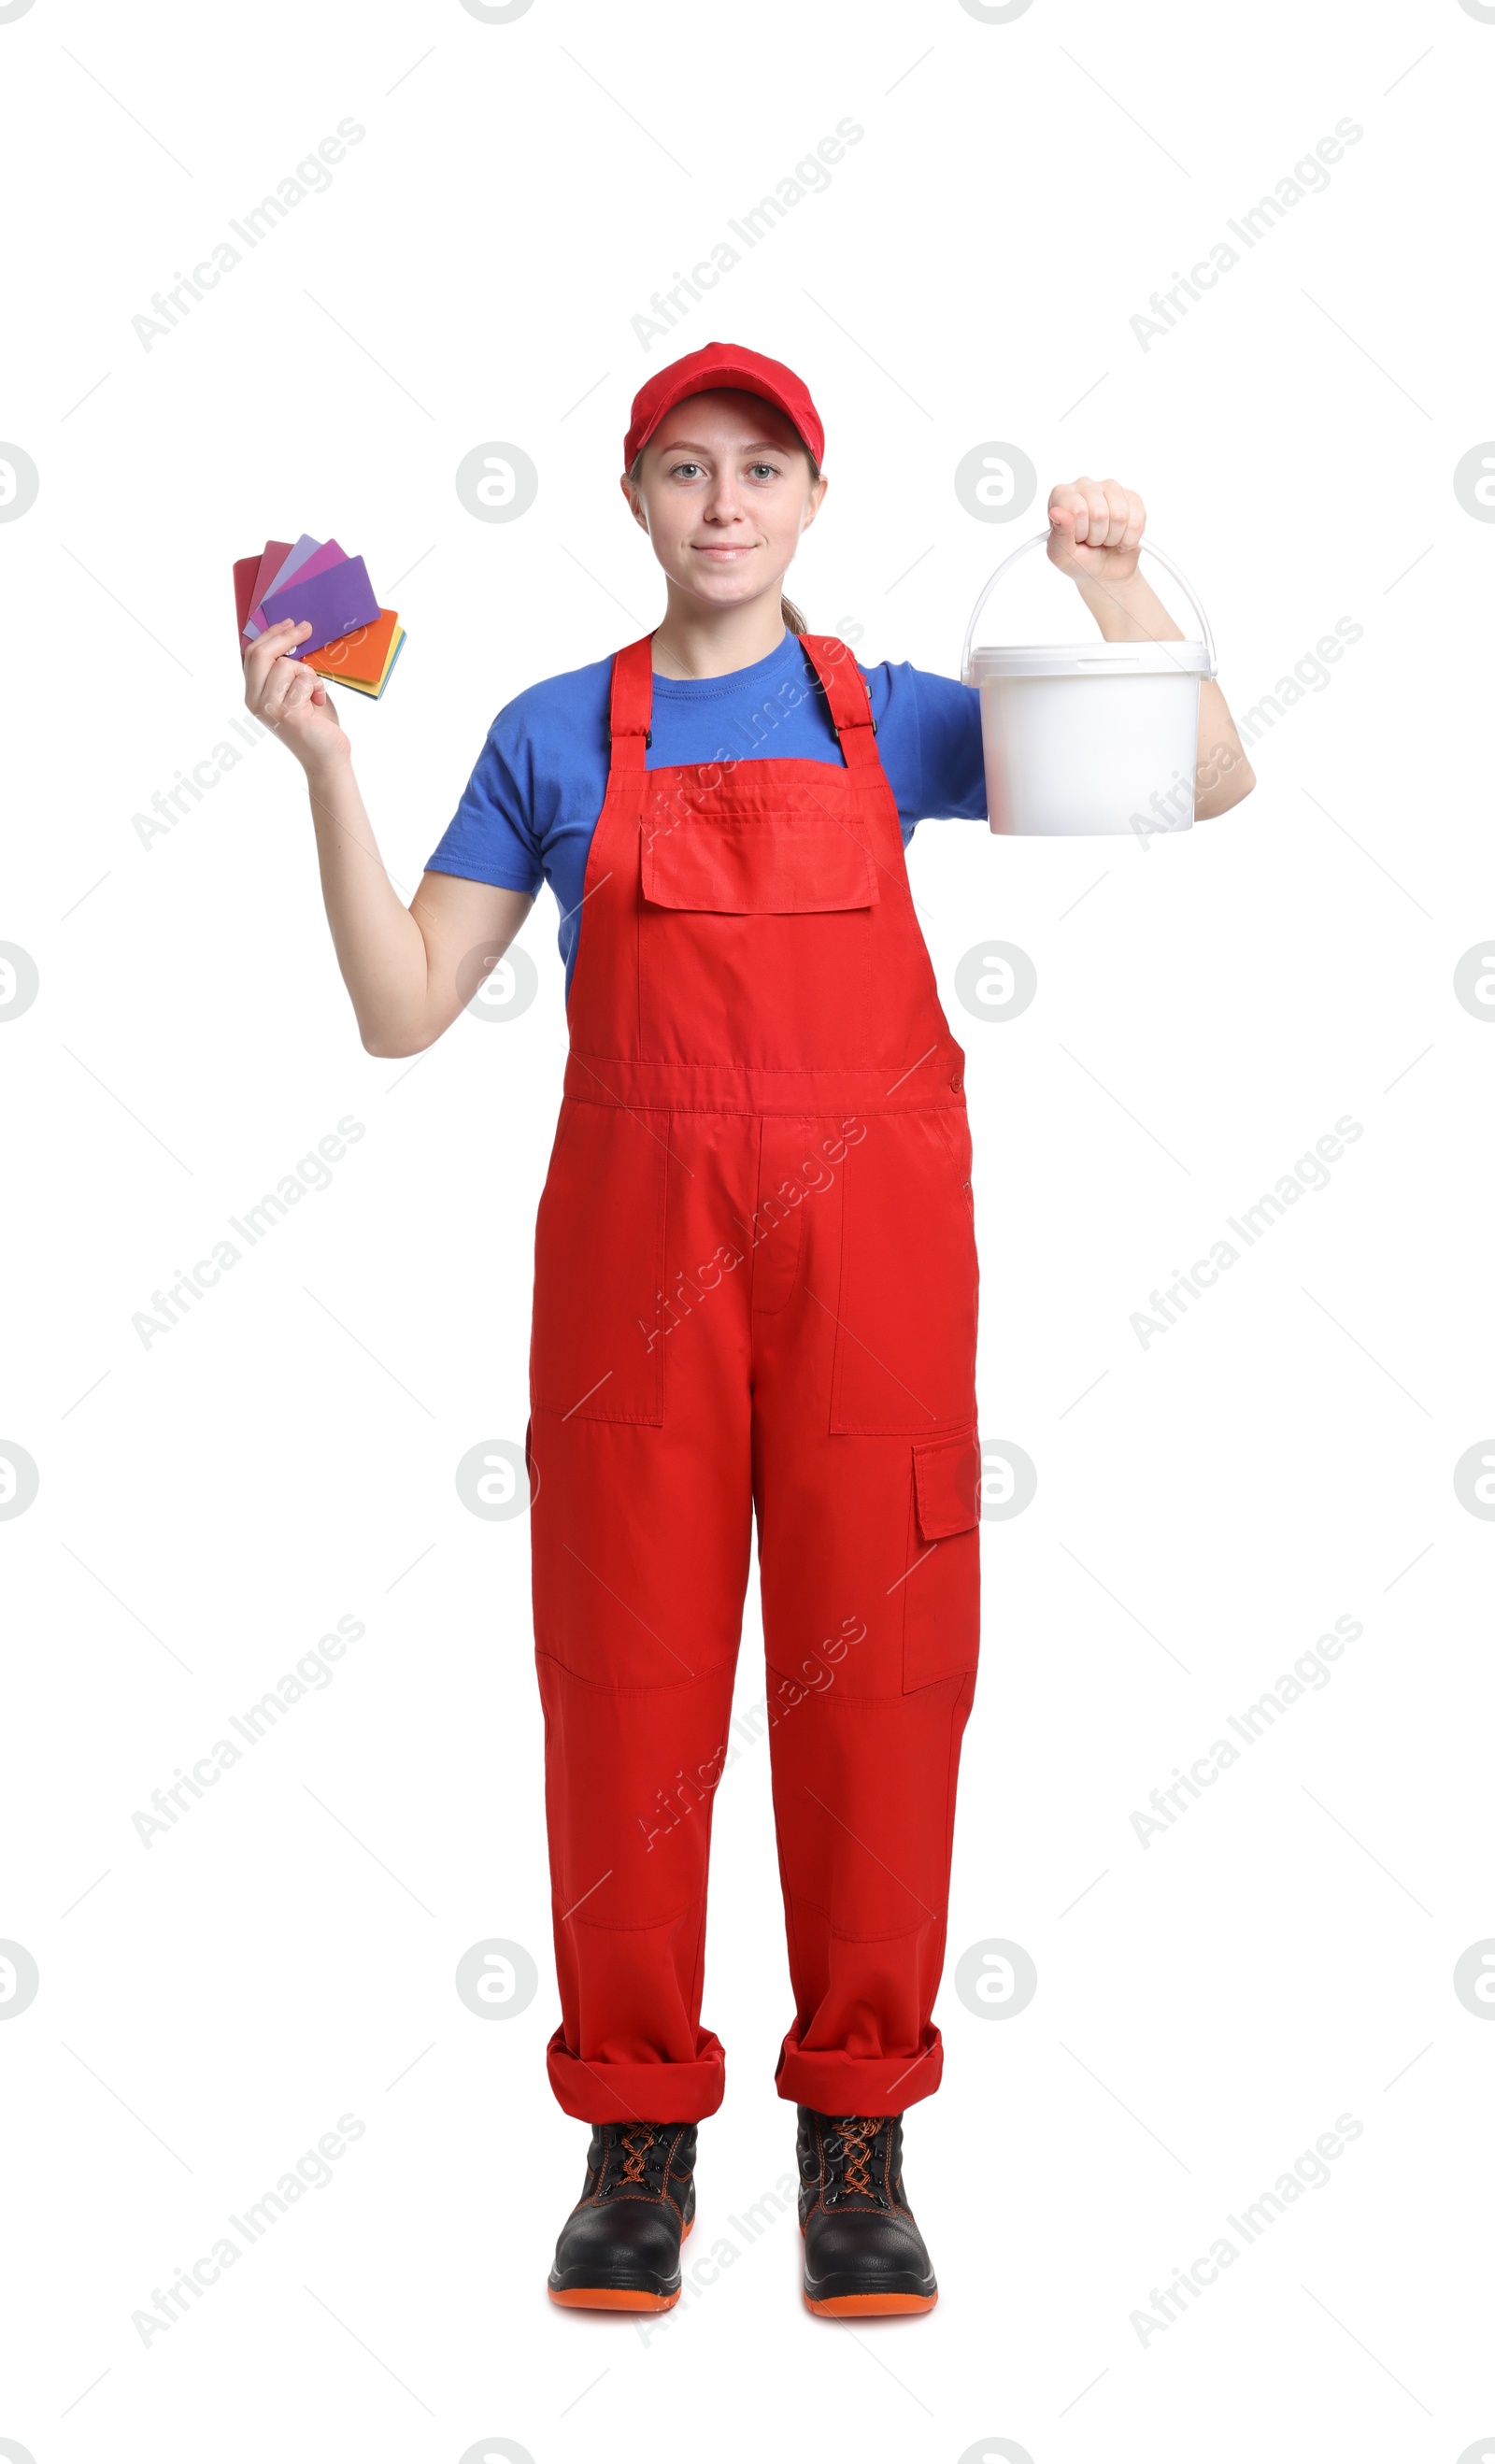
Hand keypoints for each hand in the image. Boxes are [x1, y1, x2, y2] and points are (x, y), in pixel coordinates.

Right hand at [243, 618, 350, 771]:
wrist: (327, 758)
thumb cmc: (315, 724)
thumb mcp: (295, 691)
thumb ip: (286, 669)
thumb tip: (291, 634)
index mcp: (253, 694)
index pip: (251, 654)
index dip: (270, 634)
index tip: (288, 623)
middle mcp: (255, 701)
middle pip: (261, 654)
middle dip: (286, 636)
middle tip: (306, 628)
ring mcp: (269, 708)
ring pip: (286, 665)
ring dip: (307, 673)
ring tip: (314, 693)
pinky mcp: (287, 712)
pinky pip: (303, 679)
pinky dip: (317, 687)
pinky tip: (318, 703)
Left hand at [1046, 476, 1144, 586]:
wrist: (1105, 571)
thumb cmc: (1079, 560)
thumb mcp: (1061, 556)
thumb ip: (1058, 535)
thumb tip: (1057, 513)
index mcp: (1062, 496)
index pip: (1076, 509)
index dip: (1080, 532)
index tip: (1078, 538)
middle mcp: (1084, 485)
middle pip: (1099, 512)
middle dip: (1097, 536)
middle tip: (1092, 541)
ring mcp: (1109, 488)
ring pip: (1119, 515)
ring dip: (1113, 537)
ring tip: (1105, 539)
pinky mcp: (1131, 497)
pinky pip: (1136, 520)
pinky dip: (1129, 538)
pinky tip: (1120, 538)